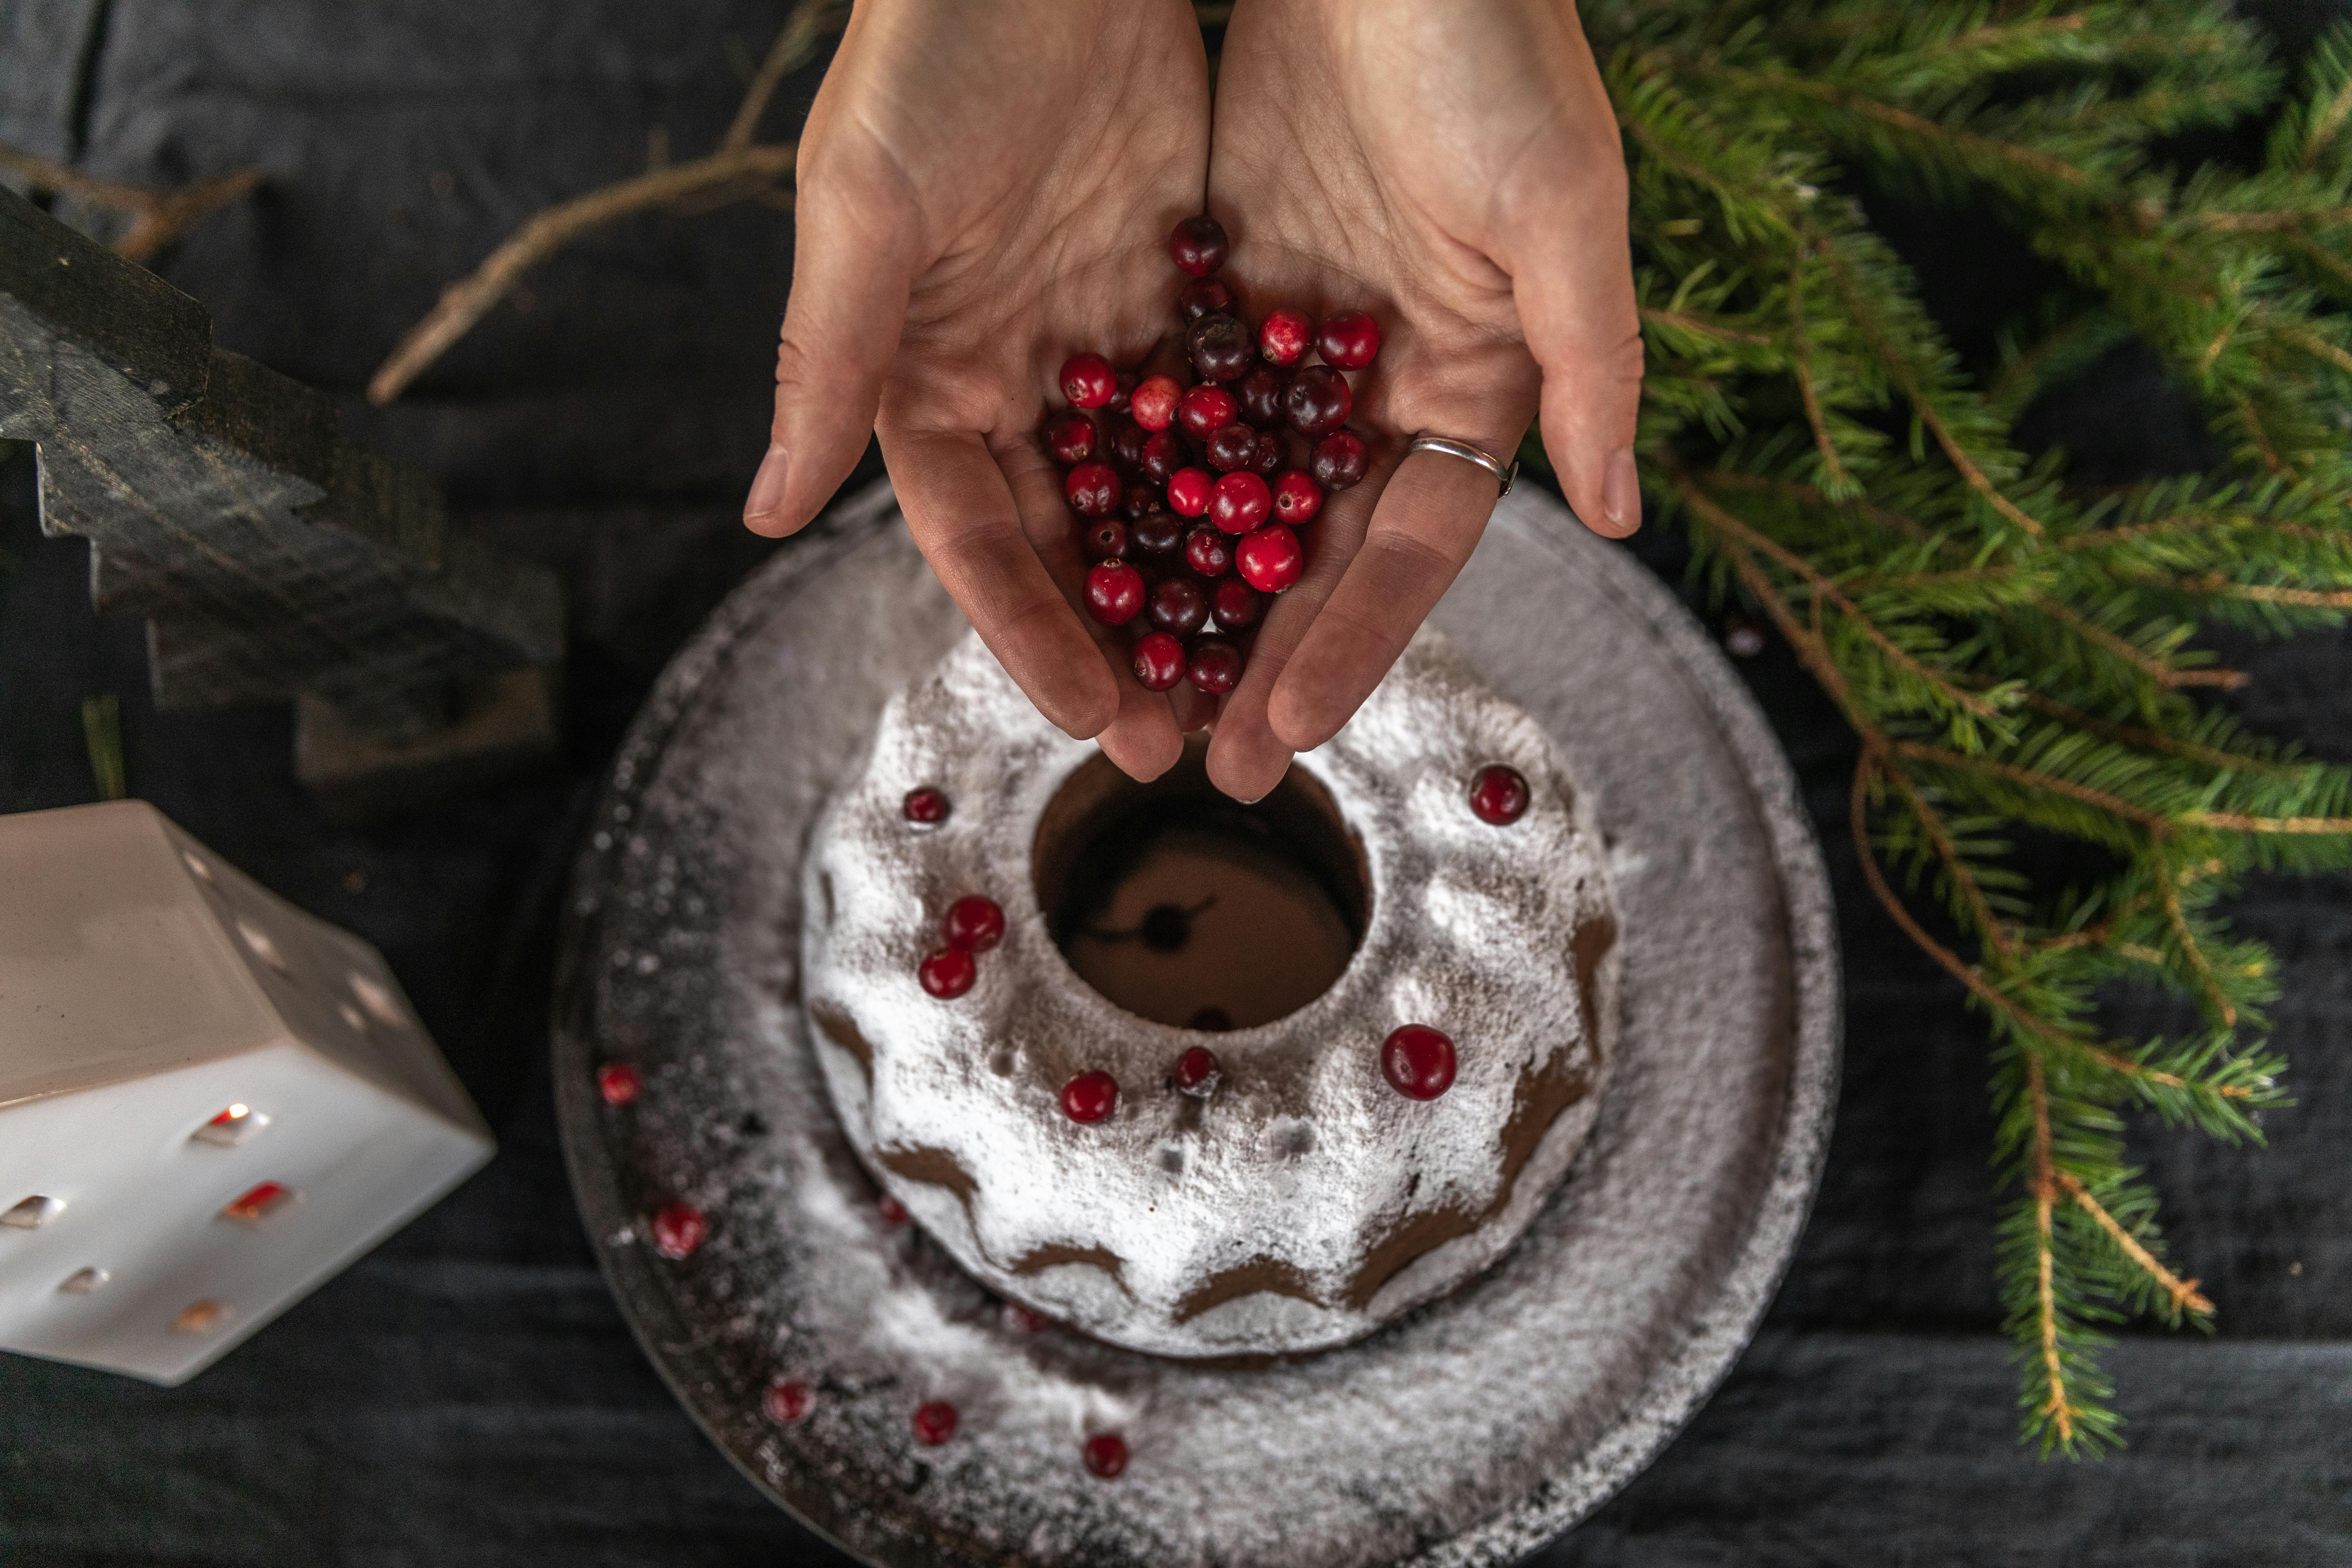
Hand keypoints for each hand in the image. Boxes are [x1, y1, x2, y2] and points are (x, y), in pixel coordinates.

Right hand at [744, 0, 1209, 780]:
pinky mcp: (1178, 296)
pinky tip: (1305, 556)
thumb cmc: (929, 49)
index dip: (1027, 628)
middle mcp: (1011, 377)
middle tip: (1182, 738)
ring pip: (1150, 496)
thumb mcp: (866, 203)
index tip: (1090, 714)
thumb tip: (767, 515)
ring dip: (1195, 589)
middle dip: (1121, 640)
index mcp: (923, 374)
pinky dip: (1253, 484)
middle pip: (1068, 540)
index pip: (973, 534)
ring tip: (1249, 682)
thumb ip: (827, 362)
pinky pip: (1221, 412)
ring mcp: (1098, 344)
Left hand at [1201, 0, 1641, 800]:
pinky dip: (1133, 483)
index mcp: (1473, 378)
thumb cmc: (1491, 41)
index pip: (1409, 549)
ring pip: (1234, 498)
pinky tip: (1080, 562)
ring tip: (1129, 694)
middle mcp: (1382, 378)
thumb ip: (1587, 360)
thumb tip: (1614, 515)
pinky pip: (1171, 408)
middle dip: (1260, 657)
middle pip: (1314, 549)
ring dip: (1187, 597)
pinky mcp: (1220, 283)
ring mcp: (1297, 340)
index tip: (1282, 737)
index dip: (1351, 648)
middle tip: (1200, 764)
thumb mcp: (1558, 199)